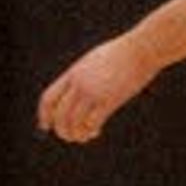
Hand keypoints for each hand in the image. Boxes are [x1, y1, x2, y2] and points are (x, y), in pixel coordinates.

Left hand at [35, 34, 155, 144]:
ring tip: (85, 136)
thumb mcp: (96, 61)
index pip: (48, 98)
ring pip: (73, 122)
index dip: (44, 115)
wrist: (142, 48)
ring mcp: (93, 91)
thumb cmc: (124, 53)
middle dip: (62, 130)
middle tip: (70, 136)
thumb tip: (82, 85)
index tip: (46, 127)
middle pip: (59, 115)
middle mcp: (79, 84)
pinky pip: (92, 123)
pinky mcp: (109, 99)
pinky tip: (97, 131)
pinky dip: (90, 131)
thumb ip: (85, 74)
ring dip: (76, 135)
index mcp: (73, 73)